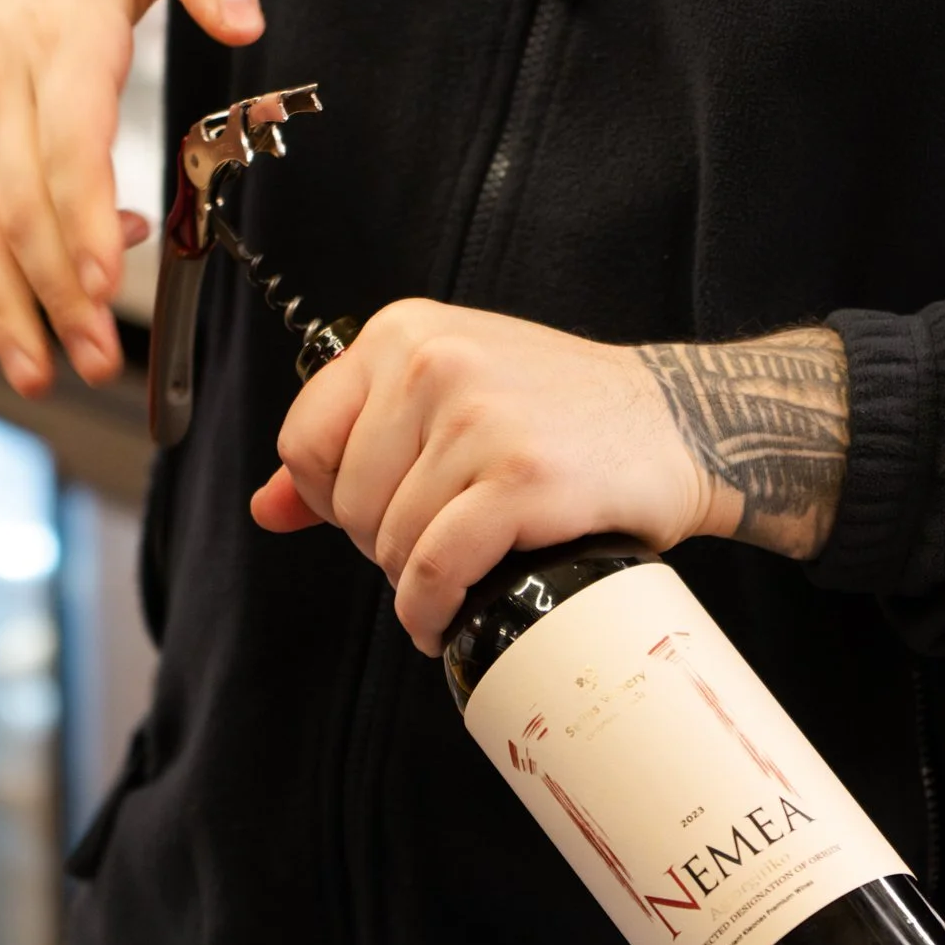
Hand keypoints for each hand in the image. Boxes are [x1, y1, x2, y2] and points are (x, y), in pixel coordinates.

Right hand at [0, 0, 263, 397]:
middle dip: (56, 293)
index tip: (108, 280)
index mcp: (61, 36)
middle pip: (21, 205)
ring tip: (48, 373)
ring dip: (11, 308)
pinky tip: (46, 313)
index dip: (83, 217)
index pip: (65, 143)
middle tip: (96, 361)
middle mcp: (7, 85)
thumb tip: (248, 22)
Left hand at [251, 301, 847, 648]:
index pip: (305, 441)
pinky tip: (449, 612)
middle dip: (381, 542)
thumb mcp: (450, 396)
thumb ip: (355, 441)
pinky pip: (435, 568)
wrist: (677, 422)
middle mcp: (433, 361)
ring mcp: (478, 418)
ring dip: (415, 580)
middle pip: (345, 501)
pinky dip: (432, 608)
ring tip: (458, 570)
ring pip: (389, 541)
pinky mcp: (520, 478)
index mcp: (404, 332)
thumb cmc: (563, 412)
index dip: (333, 497)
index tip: (382, 512)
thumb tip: (267, 506)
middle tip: (438, 542)